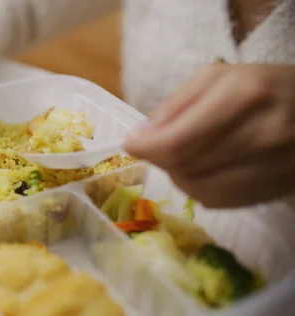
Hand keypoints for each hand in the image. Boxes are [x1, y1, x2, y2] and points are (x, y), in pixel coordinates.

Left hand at [125, 64, 294, 207]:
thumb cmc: (261, 87)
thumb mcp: (216, 78)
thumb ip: (175, 105)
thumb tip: (140, 138)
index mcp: (244, 96)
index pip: (177, 141)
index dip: (144, 148)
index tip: (130, 143)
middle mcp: (262, 134)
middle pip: (183, 166)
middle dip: (159, 157)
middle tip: (157, 144)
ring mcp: (271, 167)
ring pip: (197, 188)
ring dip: (176, 174)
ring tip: (182, 155)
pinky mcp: (273, 190)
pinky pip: (216, 201)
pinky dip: (198, 188)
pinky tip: (203, 169)